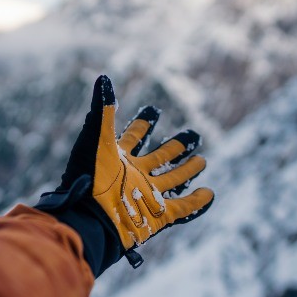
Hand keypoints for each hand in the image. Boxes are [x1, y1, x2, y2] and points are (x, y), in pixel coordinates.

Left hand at [37, 75, 213, 273]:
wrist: (87, 219)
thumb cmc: (87, 178)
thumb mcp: (94, 138)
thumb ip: (103, 110)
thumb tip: (104, 77)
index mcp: (117, 158)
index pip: (134, 137)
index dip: (144, 123)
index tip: (154, 110)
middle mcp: (134, 175)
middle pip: (159, 158)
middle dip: (176, 147)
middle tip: (193, 136)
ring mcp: (147, 195)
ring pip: (172, 180)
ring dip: (187, 171)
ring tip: (202, 161)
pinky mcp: (157, 216)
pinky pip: (181, 209)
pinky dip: (196, 202)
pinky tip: (209, 193)